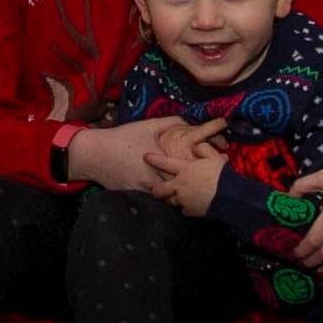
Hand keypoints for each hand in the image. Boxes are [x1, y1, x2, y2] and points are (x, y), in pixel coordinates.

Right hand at [67, 116, 224, 191]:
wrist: (96, 156)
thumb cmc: (123, 138)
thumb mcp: (147, 126)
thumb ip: (170, 122)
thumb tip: (190, 120)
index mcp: (162, 156)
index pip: (191, 156)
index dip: (210, 154)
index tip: (226, 152)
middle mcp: (157, 174)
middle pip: (186, 181)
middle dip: (204, 179)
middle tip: (222, 177)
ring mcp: (148, 188)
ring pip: (175, 196)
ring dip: (189, 194)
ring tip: (207, 193)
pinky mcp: (140, 197)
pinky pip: (161, 201)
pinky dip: (172, 200)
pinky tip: (185, 202)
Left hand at [145, 151, 223, 215]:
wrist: (229, 196)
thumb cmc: (220, 175)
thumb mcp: (214, 157)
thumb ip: (203, 149)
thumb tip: (196, 146)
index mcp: (184, 170)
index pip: (164, 163)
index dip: (153, 159)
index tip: (145, 156)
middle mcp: (180, 186)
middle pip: (160, 190)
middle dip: (155, 189)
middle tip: (154, 188)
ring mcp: (184, 200)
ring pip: (170, 201)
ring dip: (171, 198)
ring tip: (173, 196)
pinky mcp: (190, 211)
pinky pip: (184, 209)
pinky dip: (185, 207)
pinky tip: (189, 204)